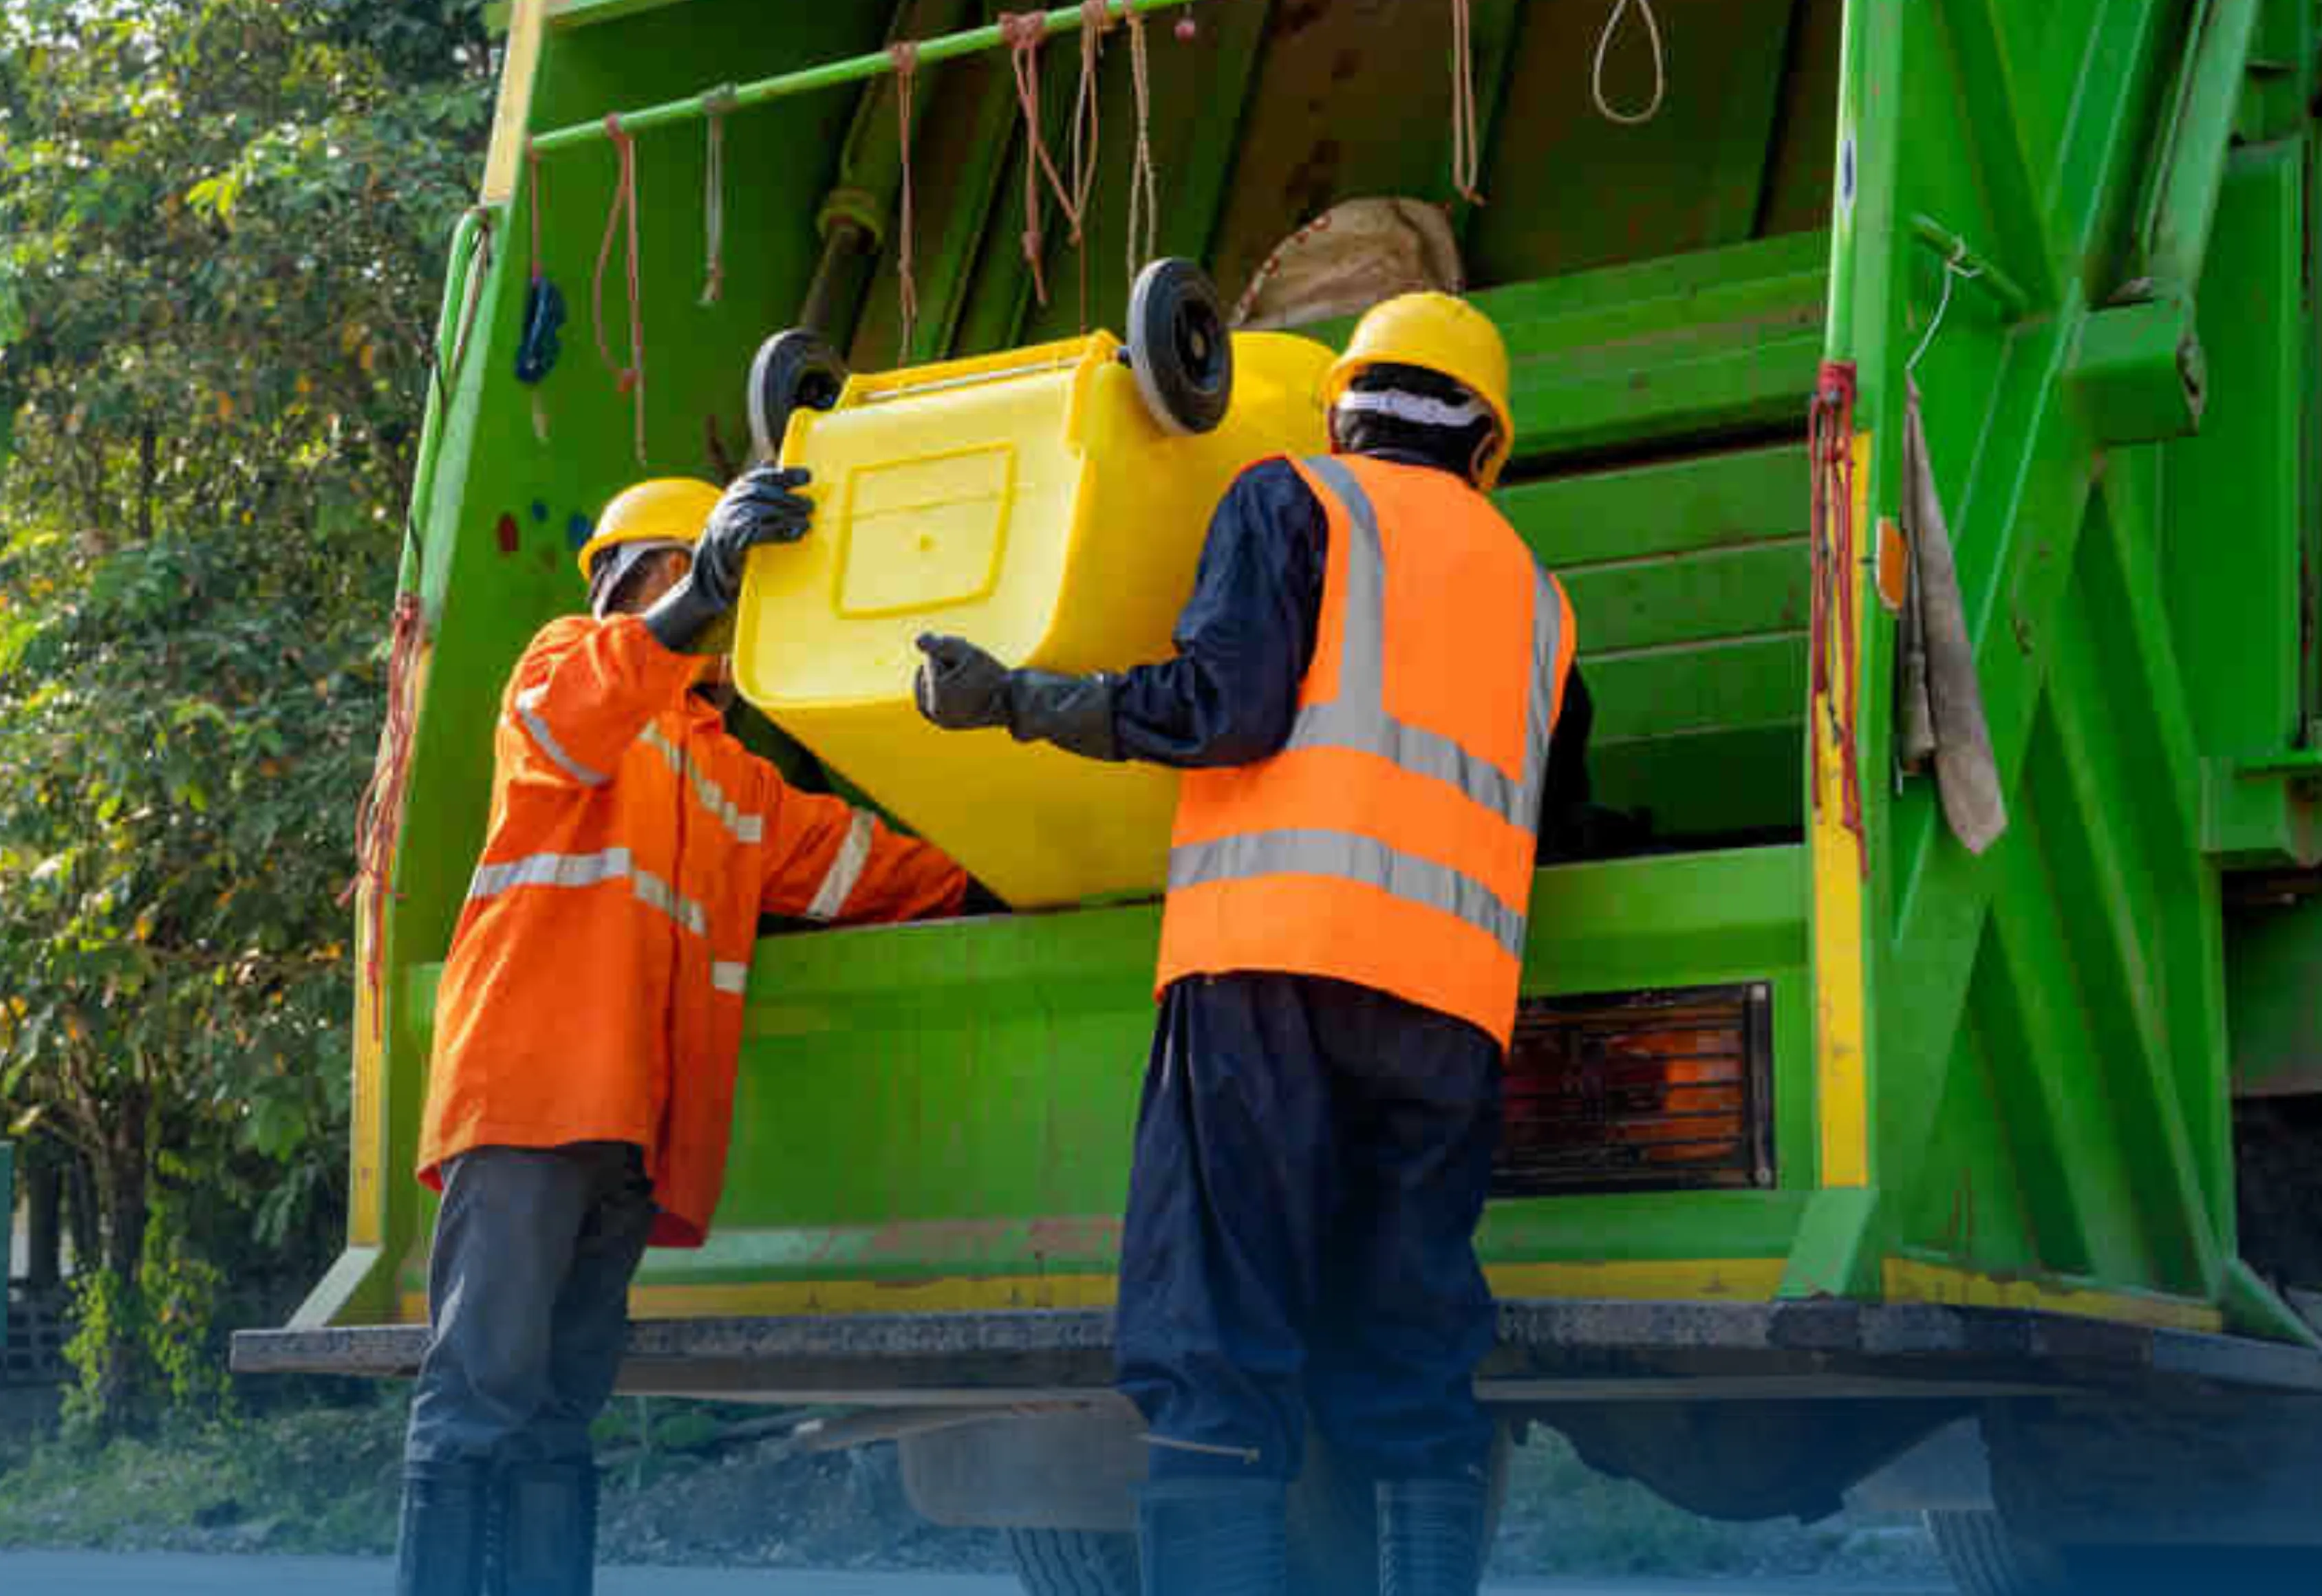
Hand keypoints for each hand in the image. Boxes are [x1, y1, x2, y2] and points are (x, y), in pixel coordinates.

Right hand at [692, 465, 812, 609]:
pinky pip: (755, 533)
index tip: (809, 475)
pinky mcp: (729, 541)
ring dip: (786, 517)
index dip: (785, 475)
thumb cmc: (739, 532)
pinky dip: (777, 533)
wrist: (715, 565)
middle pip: (761, 493)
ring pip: (759, 511)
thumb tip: (780, 464)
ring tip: (806, 523)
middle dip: (789, 498)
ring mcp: (727, 520)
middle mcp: (730, 501)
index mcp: (738, 490)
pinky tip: (794, 535)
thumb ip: (764, 488)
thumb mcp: (748, 506)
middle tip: (810, 506)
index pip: (762, 476)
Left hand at [914, 634, 1010, 729]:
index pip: (932, 657)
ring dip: (943, 678)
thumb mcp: (969, 652)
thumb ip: (940, 644)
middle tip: (972, 680)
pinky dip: (940, 689)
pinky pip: (929, 695)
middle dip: (946, 668)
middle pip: (926, 671)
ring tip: (968, 688)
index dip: (953, 658)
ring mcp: (935, 720)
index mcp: (939, 695)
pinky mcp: (939, 722)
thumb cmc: (993, 675)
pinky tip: (959, 694)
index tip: (972, 672)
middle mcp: (933, 712)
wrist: (1012, 704)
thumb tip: (917, 641)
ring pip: (926, 682)